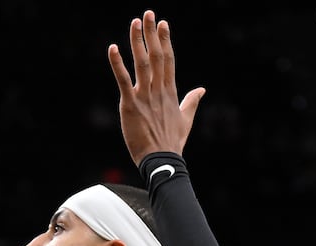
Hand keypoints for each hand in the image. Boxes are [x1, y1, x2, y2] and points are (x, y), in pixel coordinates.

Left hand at [109, 11, 205, 165]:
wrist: (163, 161)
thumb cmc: (172, 143)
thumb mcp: (186, 120)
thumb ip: (192, 102)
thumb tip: (202, 90)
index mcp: (170, 91)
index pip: (168, 60)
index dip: (165, 41)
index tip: (162, 24)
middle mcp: (159, 90)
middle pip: (156, 56)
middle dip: (152, 34)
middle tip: (148, 13)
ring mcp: (145, 96)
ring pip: (142, 63)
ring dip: (138, 41)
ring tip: (135, 22)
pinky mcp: (130, 105)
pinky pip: (123, 80)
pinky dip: (117, 64)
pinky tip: (113, 48)